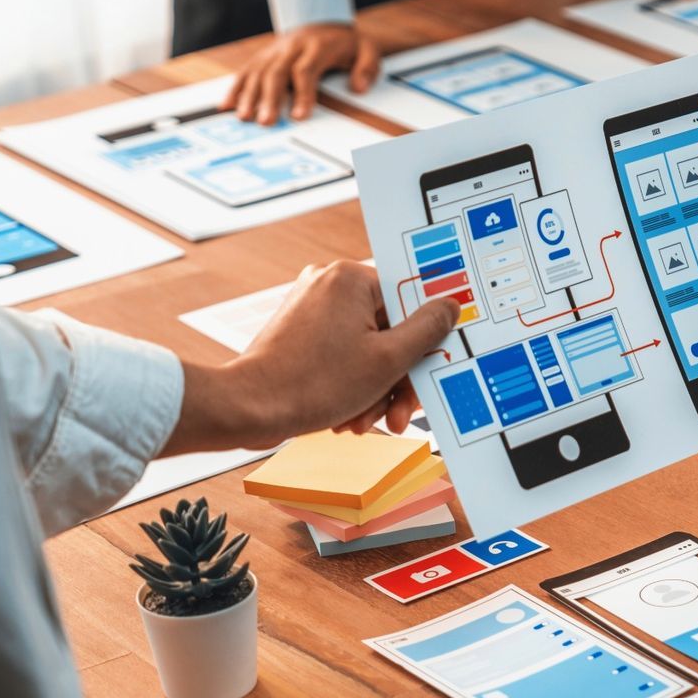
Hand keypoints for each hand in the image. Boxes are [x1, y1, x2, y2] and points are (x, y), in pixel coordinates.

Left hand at [167, 262, 457, 452]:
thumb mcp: (387, 360)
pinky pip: (343, 352)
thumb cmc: (311, 385)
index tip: (433, 362)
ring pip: (368, 346)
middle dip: (396, 377)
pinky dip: (352, 383)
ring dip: (375, 387)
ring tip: (365, 419)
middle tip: (400, 411)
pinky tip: (348, 414)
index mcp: (351, 278)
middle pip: (389, 328)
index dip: (426, 338)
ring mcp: (311, 306)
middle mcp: (329, 284)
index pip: (410, 299)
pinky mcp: (300, 330)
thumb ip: (426, 330)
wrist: (248, 409)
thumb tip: (449, 306)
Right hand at [221, 22, 379, 125]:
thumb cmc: (348, 43)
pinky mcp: (264, 56)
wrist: (326, 20)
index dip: (303, 94)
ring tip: (245, 117)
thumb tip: (358, 88)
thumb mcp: (368, 50)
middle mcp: (292, 47)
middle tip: (267, 122)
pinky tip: (226, 105)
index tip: (301, 116)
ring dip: (249, 95)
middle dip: (270, 98)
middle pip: (277, 72)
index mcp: (317, 46)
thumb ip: (368, 68)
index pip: (306, 70)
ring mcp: (275, 50)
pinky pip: (246, 70)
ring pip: (258, 72)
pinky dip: (235, 88)